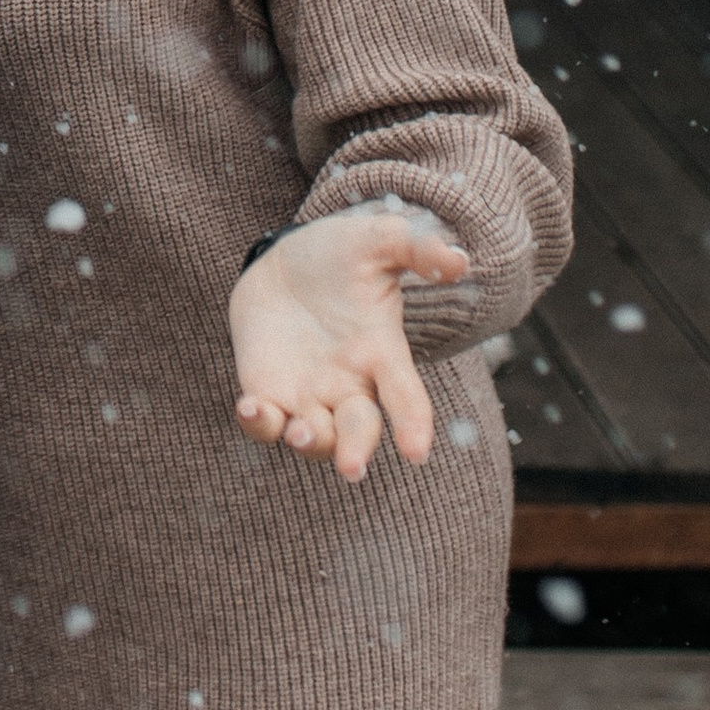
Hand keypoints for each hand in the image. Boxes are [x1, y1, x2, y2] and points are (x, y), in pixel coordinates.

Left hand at [228, 206, 472, 483]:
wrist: (283, 261)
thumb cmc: (339, 254)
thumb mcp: (376, 241)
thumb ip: (414, 249)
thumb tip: (459, 260)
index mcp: (381, 354)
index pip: (405, 398)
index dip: (413, 425)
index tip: (417, 452)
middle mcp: (348, 385)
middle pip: (359, 430)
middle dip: (356, 449)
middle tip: (352, 467)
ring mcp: (307, 395)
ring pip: (315, 439)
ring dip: (310, 442)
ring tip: (300, 433)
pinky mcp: (267, 393)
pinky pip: (264, 423)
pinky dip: (257, 422)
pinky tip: (250, 407)